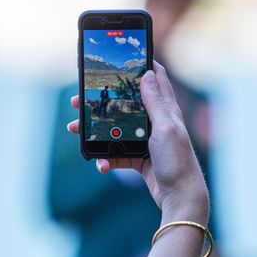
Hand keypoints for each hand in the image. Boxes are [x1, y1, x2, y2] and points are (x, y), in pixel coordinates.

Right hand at [67, 61, 208, 220]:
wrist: (180, 197)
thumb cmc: (177, 161)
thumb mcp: (165, 128)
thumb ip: (155, 103)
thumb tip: (147, 74)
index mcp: (165, 111)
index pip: (156, 79)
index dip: (142, 66)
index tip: (123, 58)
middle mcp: (155, 123)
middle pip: (125, 105)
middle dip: (101, 101)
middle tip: (79, 100)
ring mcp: (146, 141)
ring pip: (115, 129)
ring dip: (95, 130)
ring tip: (76, 129)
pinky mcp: (139, 158)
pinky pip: (116, 154)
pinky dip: (106, 158)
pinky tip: (100, 163)